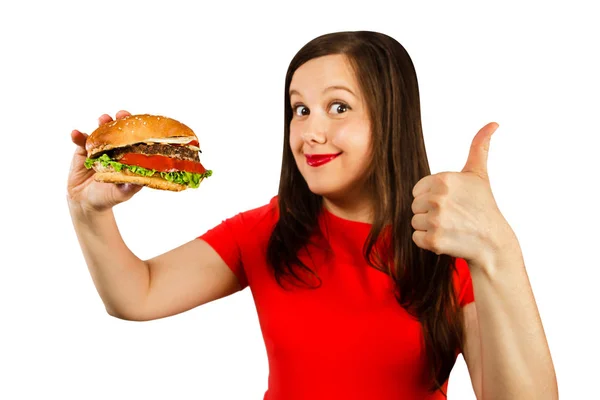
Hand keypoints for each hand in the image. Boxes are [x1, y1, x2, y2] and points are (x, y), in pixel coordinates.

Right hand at [67, 110, 142, 213]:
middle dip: (120, 121)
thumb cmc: (108, 197)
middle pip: (118, 131)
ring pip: (101, 132)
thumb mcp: (122, 193)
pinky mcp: (83, 151)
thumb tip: (143, 180)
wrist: (85, 202)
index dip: (137, 130)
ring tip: (103, 119)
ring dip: (102, 124)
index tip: (140, 123)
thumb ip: (132, 186)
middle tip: (121, 115)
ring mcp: (99, 148)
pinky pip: (80, 140)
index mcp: (127, 157)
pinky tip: (75, 133)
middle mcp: (115, 149)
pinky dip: (78, 136)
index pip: (134, 140)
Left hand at [410, 122, 514, 268]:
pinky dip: (429, 242)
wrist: (493, 242)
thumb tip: (493, 123)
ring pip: (415, 221)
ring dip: (429, 227)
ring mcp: (436, 220)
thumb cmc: (483, 206)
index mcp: (444, 179)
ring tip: (450, 227)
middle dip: (430, 212)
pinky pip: (416, 238)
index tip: (451, 202)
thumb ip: (479, 147)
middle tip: (452, 216)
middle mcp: (438, 198)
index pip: (417, 189)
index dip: (432, 197)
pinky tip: (447, 239)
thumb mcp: (479, 174)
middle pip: (415, 205)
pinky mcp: (434, 240)